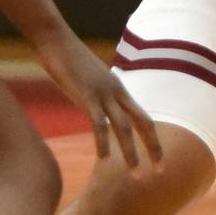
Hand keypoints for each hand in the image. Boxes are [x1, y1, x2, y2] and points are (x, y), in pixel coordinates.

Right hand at [34, 32, 162, 169]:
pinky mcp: (86, 96)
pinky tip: (104, 159)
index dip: (152, 138)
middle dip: (153, 147)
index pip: (142, 117)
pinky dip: (103, 143)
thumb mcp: (88, 79)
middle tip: (160, 170)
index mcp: (118, 88)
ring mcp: (103, 93)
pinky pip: (99, 124)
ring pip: (124, 128)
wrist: (55, 40)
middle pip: (143, 122)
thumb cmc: (68, 59)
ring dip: (131, 153)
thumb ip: (96, 94)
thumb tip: (95, 109)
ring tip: (135, 174)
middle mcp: (116, 91)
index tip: (157, 157)